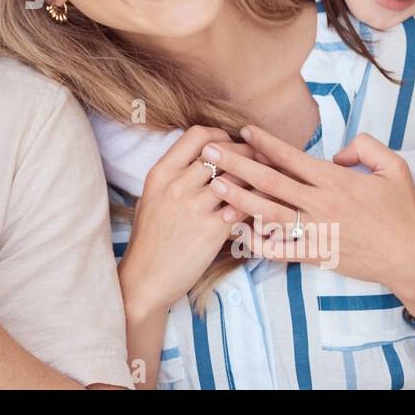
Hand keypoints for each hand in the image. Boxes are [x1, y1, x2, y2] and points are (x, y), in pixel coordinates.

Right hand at [119, 127, 258, 319]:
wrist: (145, 279)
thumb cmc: (150, 240)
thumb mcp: (152, 197)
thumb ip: (174, 175)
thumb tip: (202, 157)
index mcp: (160, 173)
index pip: (197, 135)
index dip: (220, 136)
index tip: (232, 144)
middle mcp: (176, 185)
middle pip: (223, 153)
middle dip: (247, 153)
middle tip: (261, 158)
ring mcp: (194, 206)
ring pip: (238, 177)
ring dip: (257, 177)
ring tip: (270, 179)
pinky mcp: (212, 230)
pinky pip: (245, 207)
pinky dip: (259, 203)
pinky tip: (267, 205)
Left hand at [203, 125, 414, 290]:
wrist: (413, 257)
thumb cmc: (404, 211)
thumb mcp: (394, 167)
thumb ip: (365, 146)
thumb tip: (336, 152)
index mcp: (336, 180)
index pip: (292, 157)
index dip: (265, 143)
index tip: (243, 131)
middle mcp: (322, 204)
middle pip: (271, 181)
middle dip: (237, 164)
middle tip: (209, 151)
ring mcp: (317, 231)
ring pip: (269, 213)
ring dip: (239, 199)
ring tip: (214, 186)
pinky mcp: (317, 255)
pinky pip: (281, 250)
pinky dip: (258, 243)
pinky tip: (236, 233)